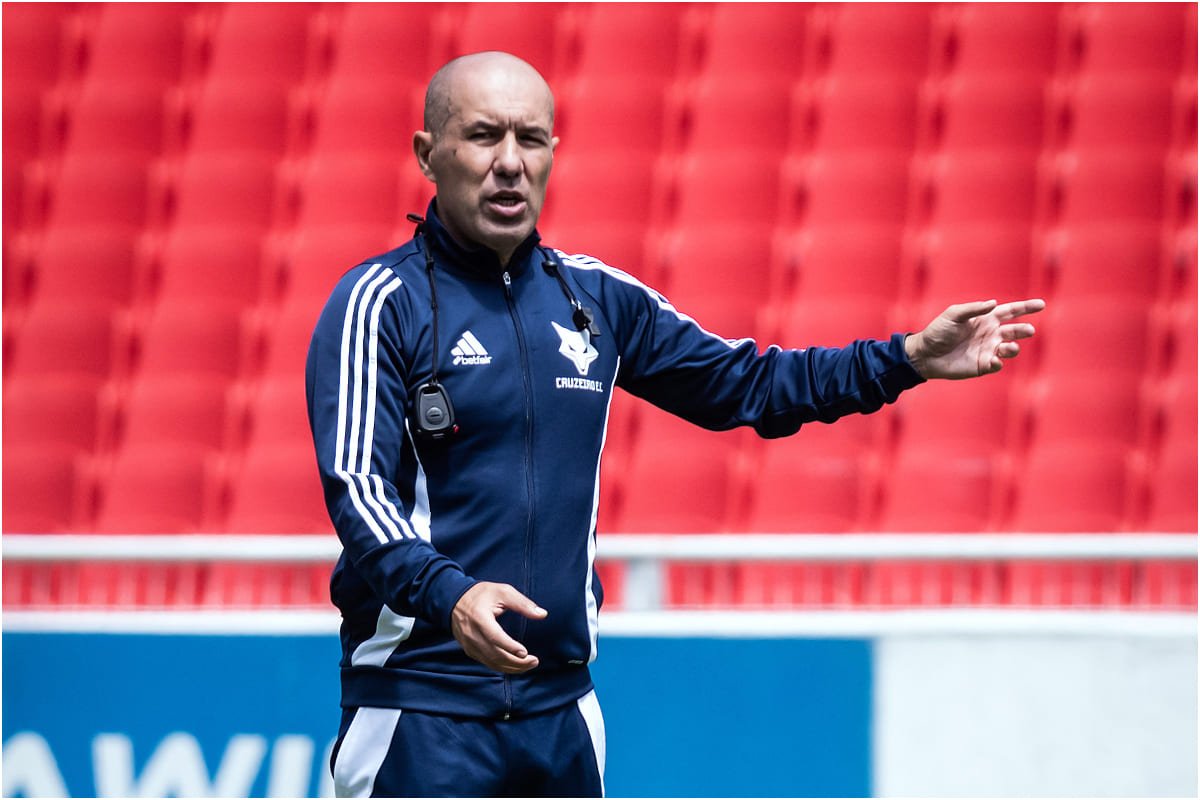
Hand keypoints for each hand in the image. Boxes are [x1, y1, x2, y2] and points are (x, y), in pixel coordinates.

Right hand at [450, 582, 546, 673]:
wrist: (454, 600)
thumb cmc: (481, 594)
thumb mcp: (503, 591)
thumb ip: (523, 604)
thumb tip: (543, 615)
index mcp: (479, 618)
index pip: (494, 637)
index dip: (509, 647)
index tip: (525, 653)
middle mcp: (472, 634)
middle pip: (495, 655)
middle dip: (516, 662)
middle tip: (534, 661)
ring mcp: (469, 644)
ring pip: (491, 663)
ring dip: (511, 668)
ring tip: (529, 665)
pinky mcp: (470, 650)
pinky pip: (487, 663)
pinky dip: (502, 667)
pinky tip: (515, 666)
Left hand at [905, 298, 1045, 379]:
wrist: (925, 354)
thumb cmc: (938, 331)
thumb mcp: (953, 315)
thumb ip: (973, 308)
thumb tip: (994, 303)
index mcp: (986, 319)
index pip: (1011, 311)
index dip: (1026, 308)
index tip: (1041, 305)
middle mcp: (991, 334)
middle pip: (1015, 330)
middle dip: (1024, 330)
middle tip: (1028, 331)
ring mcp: (988, 350)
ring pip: (1010, 348)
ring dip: (1013, 347)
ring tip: (1009, 346)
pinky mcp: (982, 365)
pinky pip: (997, 364)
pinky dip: (999, 362)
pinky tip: (994, 360)